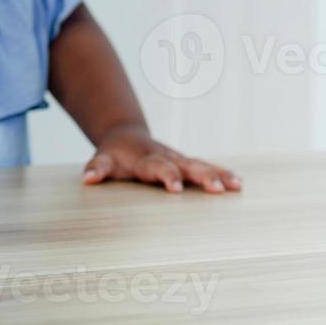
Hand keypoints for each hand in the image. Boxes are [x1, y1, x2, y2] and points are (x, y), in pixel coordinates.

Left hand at [82, 127, 241, 193]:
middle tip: (216, 188)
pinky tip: (238, 184)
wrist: (125, 135)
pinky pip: (206, 167)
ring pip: (200, 165)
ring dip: (218, 174)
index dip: (167, 176)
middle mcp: (166, 157)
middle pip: (185, 165)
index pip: (157, 167)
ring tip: (236, 185)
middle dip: (201, 176)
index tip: (176, 188)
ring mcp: (178, 159)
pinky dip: (222, 174)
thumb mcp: (102, 160)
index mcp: (145, 159)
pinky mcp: (186, 163)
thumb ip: (96, 169)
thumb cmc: (114, 154)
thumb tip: (87, 179)